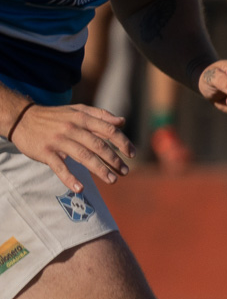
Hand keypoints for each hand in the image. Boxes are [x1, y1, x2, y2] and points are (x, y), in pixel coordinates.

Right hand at [10, 103, 133, 191]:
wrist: (22, 118)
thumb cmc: (55, 116)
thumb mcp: (77, 110)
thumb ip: (100, 115)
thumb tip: (122, 121)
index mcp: (82, 118)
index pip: (108, 130)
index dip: (123, 142)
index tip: (132, 154)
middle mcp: (72, 128)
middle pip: (98, 145)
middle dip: (114, 160)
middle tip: (125, 171)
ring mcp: (58, 141)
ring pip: (83, 156)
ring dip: (100, 170)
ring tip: (112, 180)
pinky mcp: (45, 152)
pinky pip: (59, 167)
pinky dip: (69, 178)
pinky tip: (80, 188)